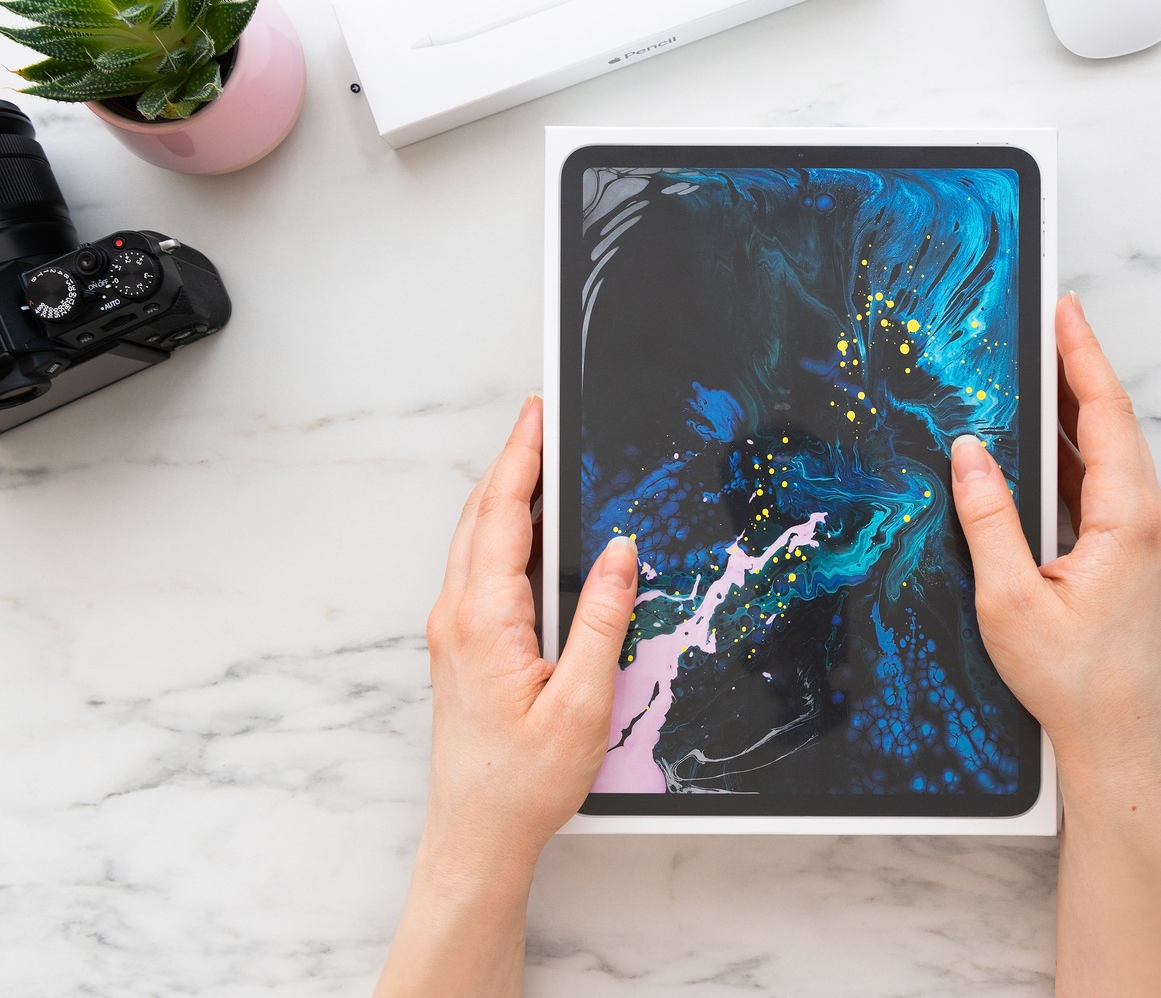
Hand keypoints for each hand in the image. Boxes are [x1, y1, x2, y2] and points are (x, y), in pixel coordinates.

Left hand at [375, 394, 637, 997]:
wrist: (475, 838)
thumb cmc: (522, 783)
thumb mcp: (580, 702)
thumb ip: (600, 620)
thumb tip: (617, 551)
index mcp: (484, 620)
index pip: (504, 515)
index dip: (522, 457)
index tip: (539, 411)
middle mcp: (458, 617)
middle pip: (481, 516)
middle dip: (511, 460)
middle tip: (539, 417)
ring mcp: (453, 632)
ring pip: (474, 540)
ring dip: (502, 493)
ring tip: (534, 458)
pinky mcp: (460, 648)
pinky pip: (476, 569)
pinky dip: (498, 531)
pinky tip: (523, 531)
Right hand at [951, 292, 1160, 781]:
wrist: (1115, 738)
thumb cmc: (1071, 680)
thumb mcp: (1009, 599)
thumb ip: (989, 518)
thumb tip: (970, 453)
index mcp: (1129, 522)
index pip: (1106, 416)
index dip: (1083, 357)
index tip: (1065, 309)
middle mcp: (1149, 522)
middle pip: (1113, 425)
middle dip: (1078, 370)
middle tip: (1048, 322)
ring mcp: (1146, 538)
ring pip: (1110, 455)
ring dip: (1075, 414)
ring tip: (1038, 372)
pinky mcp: (1134, 555)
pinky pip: (1105, 487)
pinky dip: (1075, 456)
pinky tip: (1043, 447)